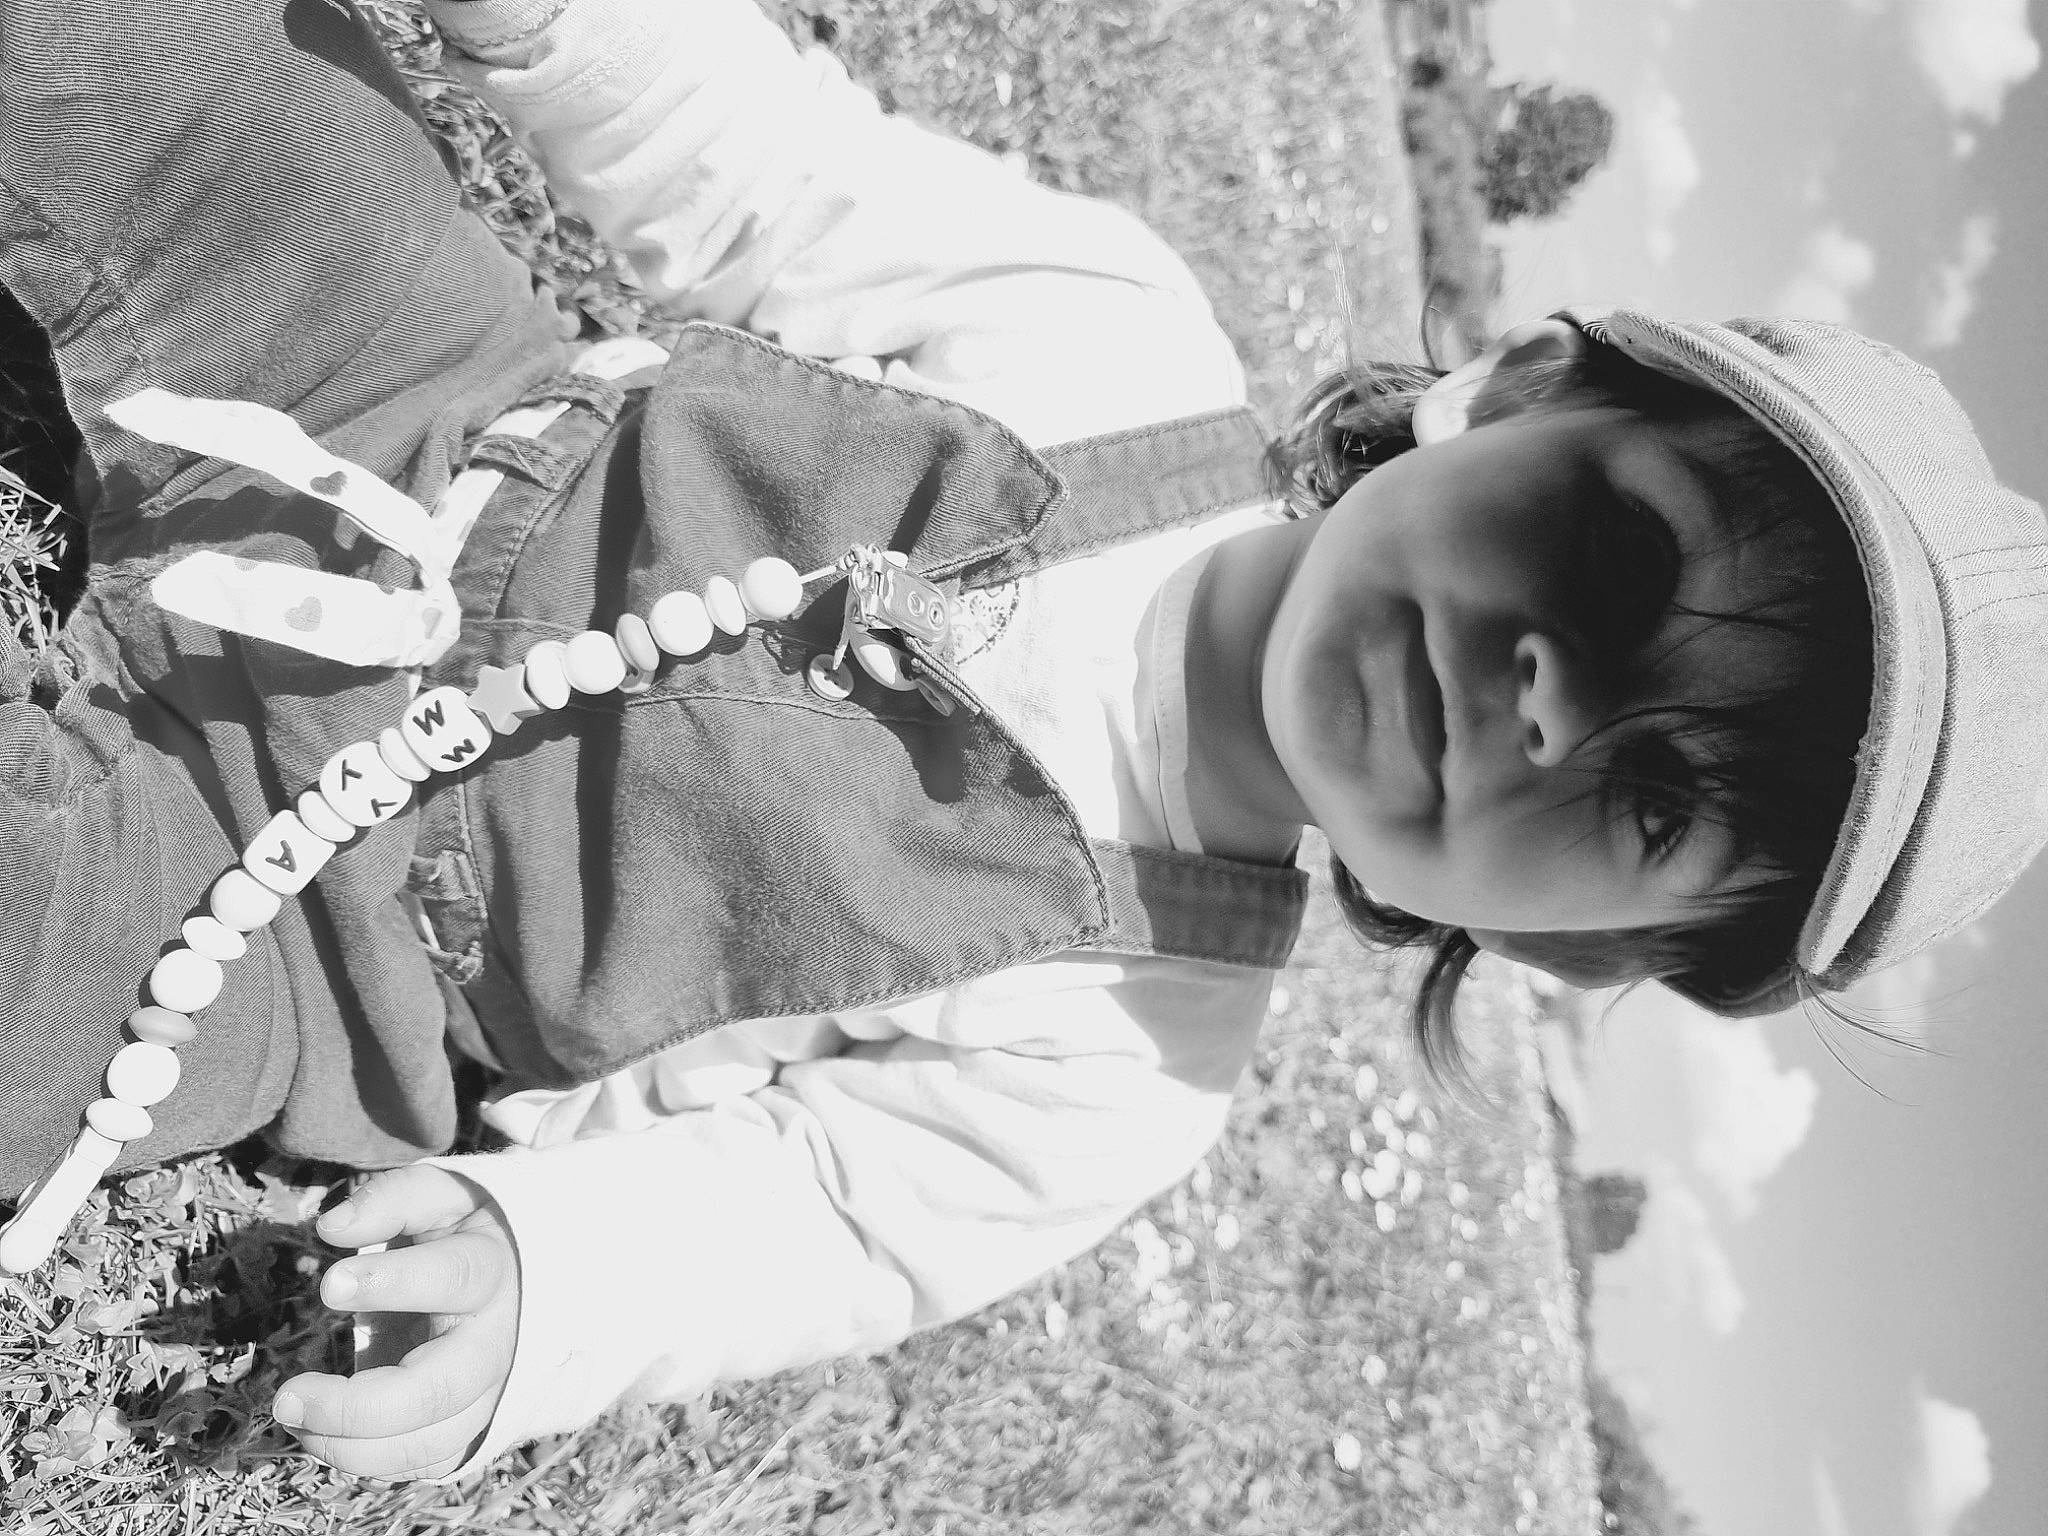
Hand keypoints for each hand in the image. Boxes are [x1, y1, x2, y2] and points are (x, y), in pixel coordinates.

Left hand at [273, 1165, 519, 1481]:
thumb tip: (333, 1227)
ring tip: (292, 1415)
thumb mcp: (441, 1196)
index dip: (393, 1284)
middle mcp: (497, 1342)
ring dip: (352, 1445)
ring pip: (430, 1441)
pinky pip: (426, 1462)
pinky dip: (370, 1461)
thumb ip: (391, 1202)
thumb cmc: (466, 1231)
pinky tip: (320, 1435)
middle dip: (358, 1406)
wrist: (524, 1280)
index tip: (329, 1285)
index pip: (454, 1278)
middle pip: (439, 1390)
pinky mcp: (473, 1428)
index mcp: (493, 1272)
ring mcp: (489, 1393)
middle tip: (286, 1396)